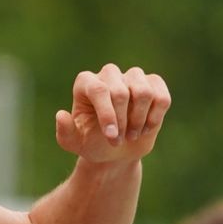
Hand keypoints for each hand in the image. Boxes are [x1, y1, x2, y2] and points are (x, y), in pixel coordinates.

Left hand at [55, 64, 170, 164]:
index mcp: (86, 83)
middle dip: (122, 122)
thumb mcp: (75, 142)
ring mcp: (133, 76)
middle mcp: (109, 74)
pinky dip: (156, 117)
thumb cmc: (93, 142)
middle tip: (117, 141)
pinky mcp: (154, 84)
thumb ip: (65, 132)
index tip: (111, 136)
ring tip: (131, 134)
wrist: (117, 149)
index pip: (99, 90)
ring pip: (144, 93)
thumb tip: (61, 115)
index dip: (107, 114)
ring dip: (139, 120)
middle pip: (121, 92)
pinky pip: (161, 97)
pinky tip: (146, 128)